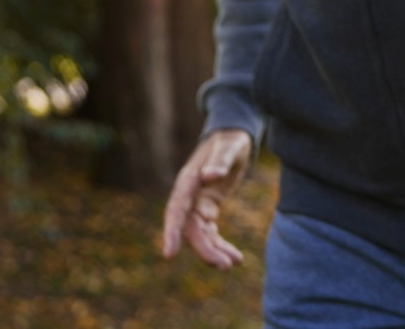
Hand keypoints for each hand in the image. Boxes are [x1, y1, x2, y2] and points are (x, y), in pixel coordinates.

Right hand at [160, 129, 252, 268]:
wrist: (233, 137)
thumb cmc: (231, 140)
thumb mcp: (230, 146)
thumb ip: (221, 159)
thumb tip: (209, 175)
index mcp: (189, 181)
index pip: (176, 210)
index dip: (172, 232)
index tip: (169, 255)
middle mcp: (189, 196)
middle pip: (190, 229)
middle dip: (205, 249)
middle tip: (225, 266)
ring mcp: (197, 204)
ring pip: (200, 235)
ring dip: (214, 251)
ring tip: (233, 264)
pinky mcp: (207, 209)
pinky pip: (210, 232)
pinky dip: (220, 245)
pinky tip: (235, 257)